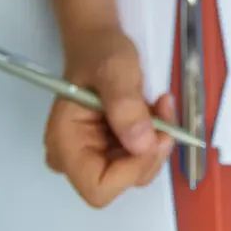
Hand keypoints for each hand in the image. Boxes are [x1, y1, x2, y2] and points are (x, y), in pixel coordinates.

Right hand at [44, 25, 174, 207]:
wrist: (98, 41)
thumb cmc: (100, 52)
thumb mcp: (116, 70)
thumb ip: (125, 106)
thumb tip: (142, 144)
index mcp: (66, 145)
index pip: (99, 188)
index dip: (132, 170)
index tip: (155, 135)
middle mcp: (75, 159)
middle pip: (121, 183)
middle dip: (150, 152)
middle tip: (164, 112)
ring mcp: (93, 155)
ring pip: (136, 171)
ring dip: (157, 141)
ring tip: (160, 104)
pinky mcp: (111, 149)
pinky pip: (140, 156)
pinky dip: (155, 136)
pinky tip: (156, 109)